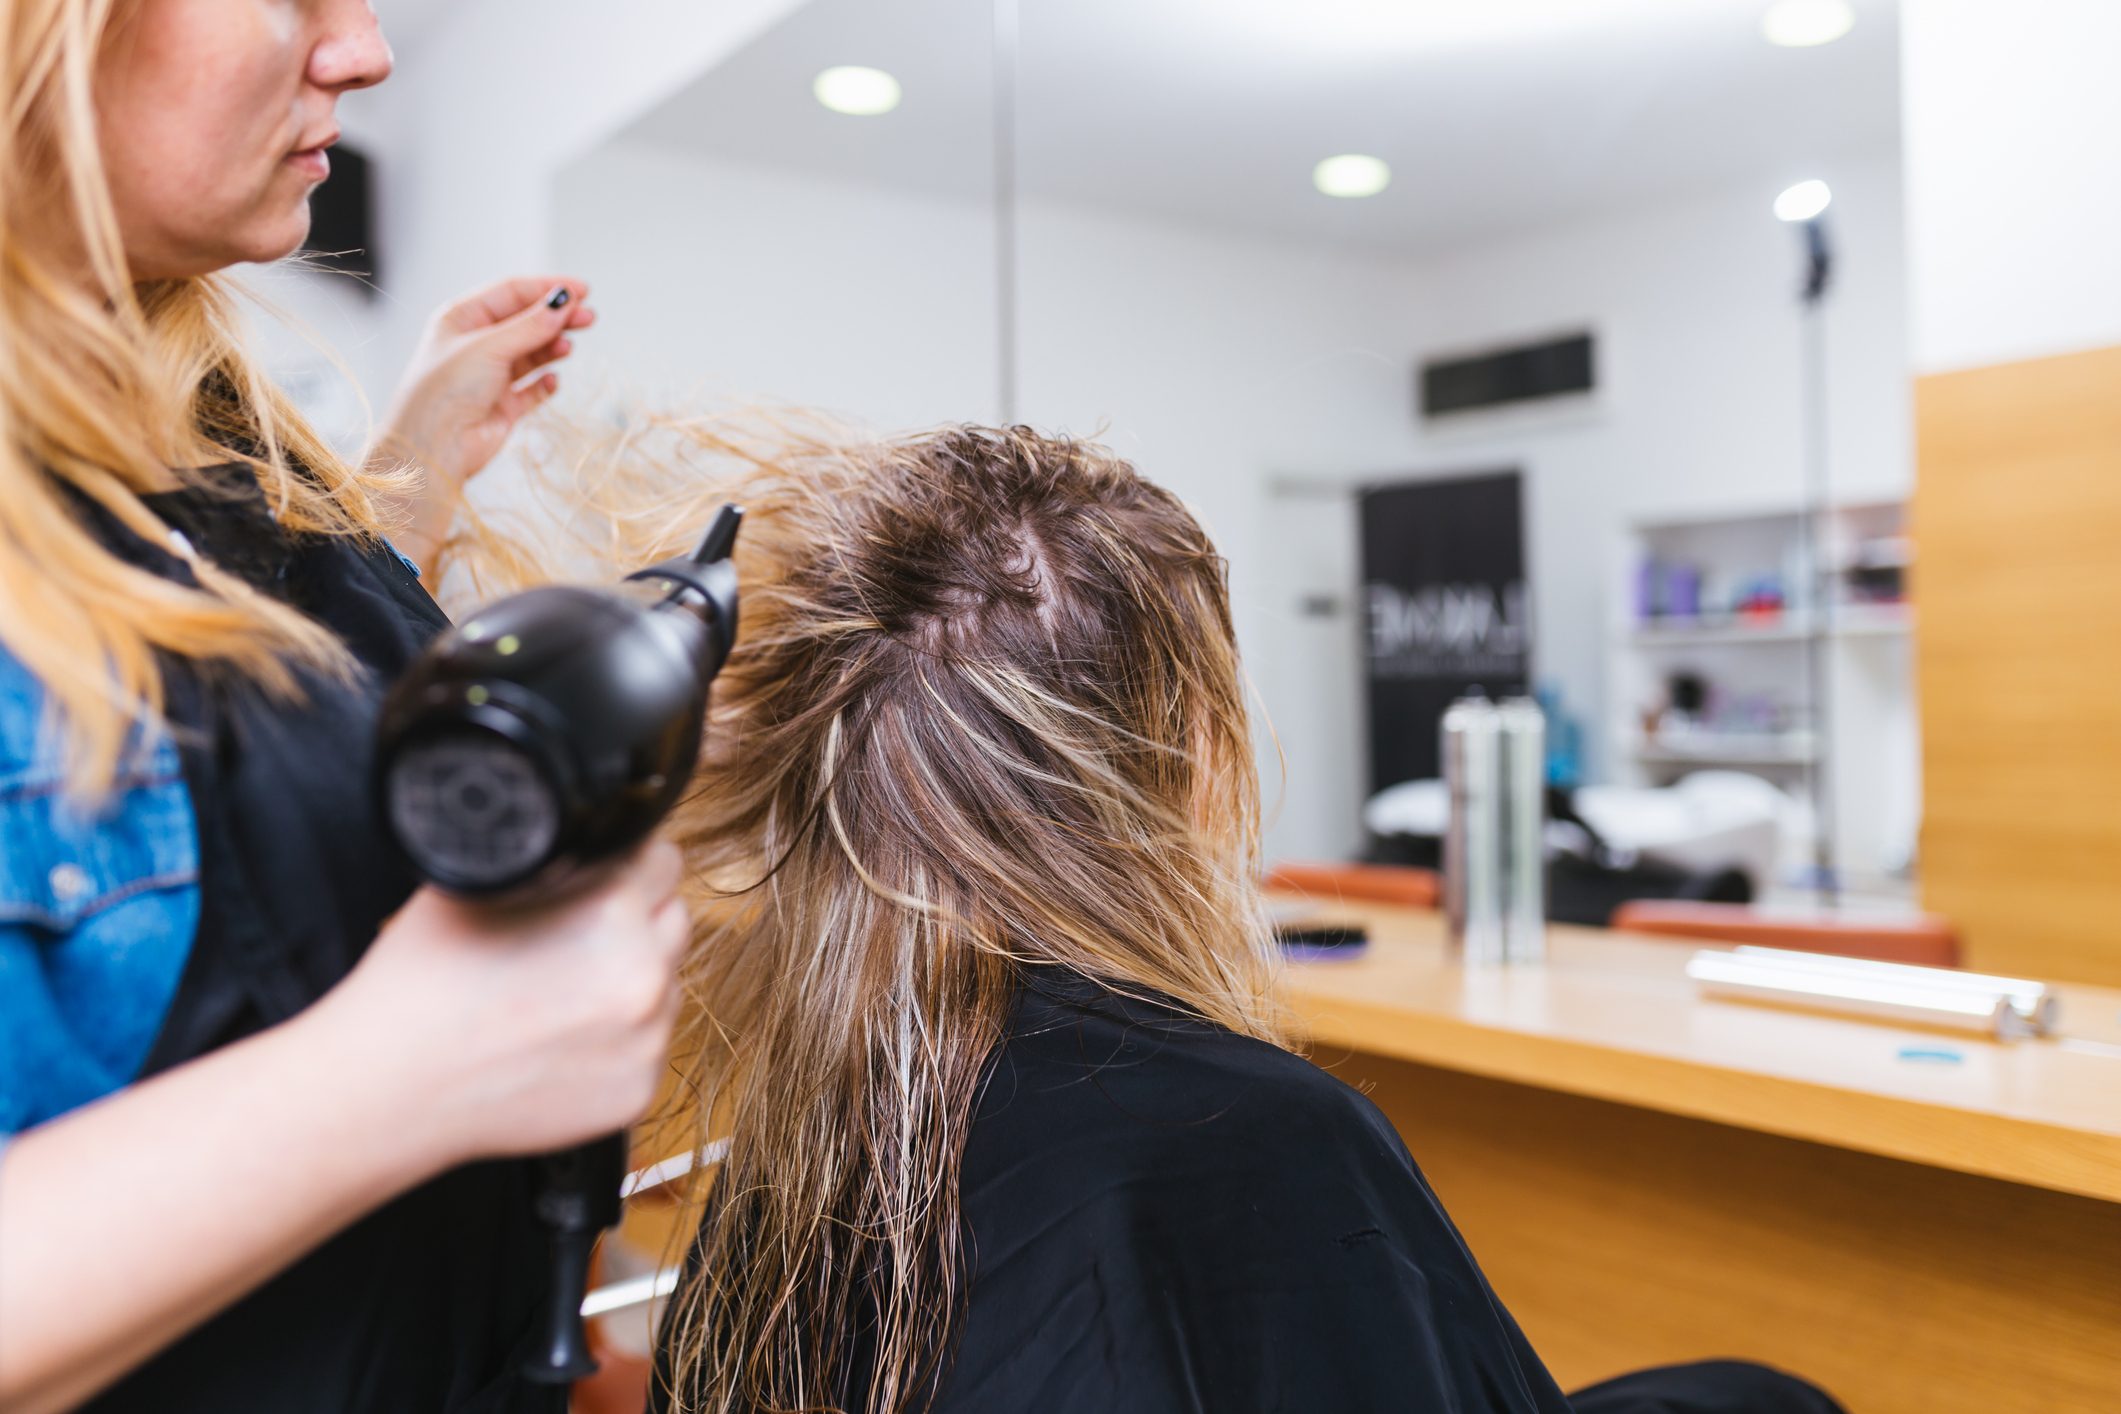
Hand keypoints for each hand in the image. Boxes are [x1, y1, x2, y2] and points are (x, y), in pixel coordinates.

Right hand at [313, 842, 689, 1167]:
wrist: (388, 1085)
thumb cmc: (422, 981)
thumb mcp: (482, 881)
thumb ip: (558, 858)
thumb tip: (600, 841)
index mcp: (612, 911)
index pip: (664, 862)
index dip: (631, 866)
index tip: (605, 881)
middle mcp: (643, 975)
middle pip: (673, 920)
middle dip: (636, 922)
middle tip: (576, 938)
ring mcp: (646, 1040)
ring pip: (666, 984)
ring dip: (633, 981)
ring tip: (560, 995)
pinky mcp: (637, 1092)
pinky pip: (648, 1044)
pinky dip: (619, 1040)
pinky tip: (560, 1040)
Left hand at [372, 275, 597, 570]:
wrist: (434, 447)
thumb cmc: (446, 389)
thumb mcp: (488, 347)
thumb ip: (531, 325)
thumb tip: (564, 301)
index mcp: (462, 318)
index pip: (511, 293)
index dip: (546, 289)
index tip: (582, 291)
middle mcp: (476, 344)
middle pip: (526, 321)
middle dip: (557, 318)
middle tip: (589, 317)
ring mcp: (491, 375)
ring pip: (532, 353)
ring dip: (552, 347)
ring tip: (568, 348)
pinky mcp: (504, 406)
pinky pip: (532, 388)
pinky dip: (545, 382)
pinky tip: (552, 380)